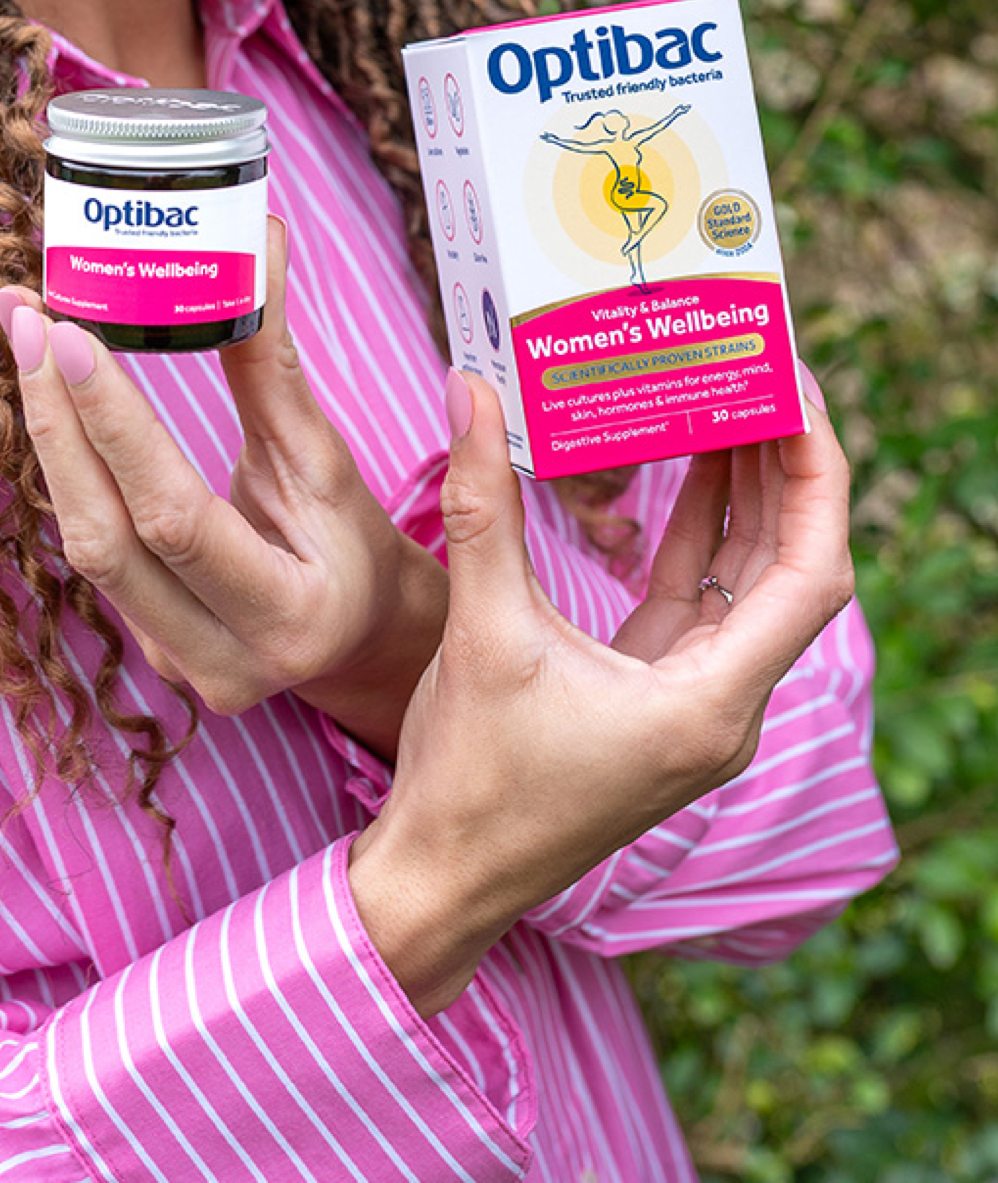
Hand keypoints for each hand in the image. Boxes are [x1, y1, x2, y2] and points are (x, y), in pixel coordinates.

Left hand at [0, 219, 445, 756]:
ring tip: (26, 334)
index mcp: (287, 617)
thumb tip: (259, 243)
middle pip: (104, 539)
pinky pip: (91, 546)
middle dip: (56, 420)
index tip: (70, 334)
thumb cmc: (354, 540)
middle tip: (28, 316)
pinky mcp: (143, 646)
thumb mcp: (327, 458)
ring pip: (84, 544)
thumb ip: (274, 364)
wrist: (362, 633)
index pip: (174, 517)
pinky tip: (50, 393)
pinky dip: (68, 464)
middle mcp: (220, 662)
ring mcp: (172, 664)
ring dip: (50, 434)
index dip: (116, 427)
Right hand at [348, 370, 854, 1015]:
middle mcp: (723, 708)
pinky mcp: (655, 698)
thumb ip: (485, 506)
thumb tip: (471, 392)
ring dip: (750, 497)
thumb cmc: (472, 779)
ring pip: (750, 584)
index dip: (816, 477)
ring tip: (738, 401)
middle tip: (768, 377)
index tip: (795, 396)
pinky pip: (701, 603)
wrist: (441, 879)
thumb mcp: (483, 630)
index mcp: (710, 703)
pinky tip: (692, 471)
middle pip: (793, 570)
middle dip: (790, 470)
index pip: (810, 574)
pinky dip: (703, 536)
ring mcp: (693, 706)